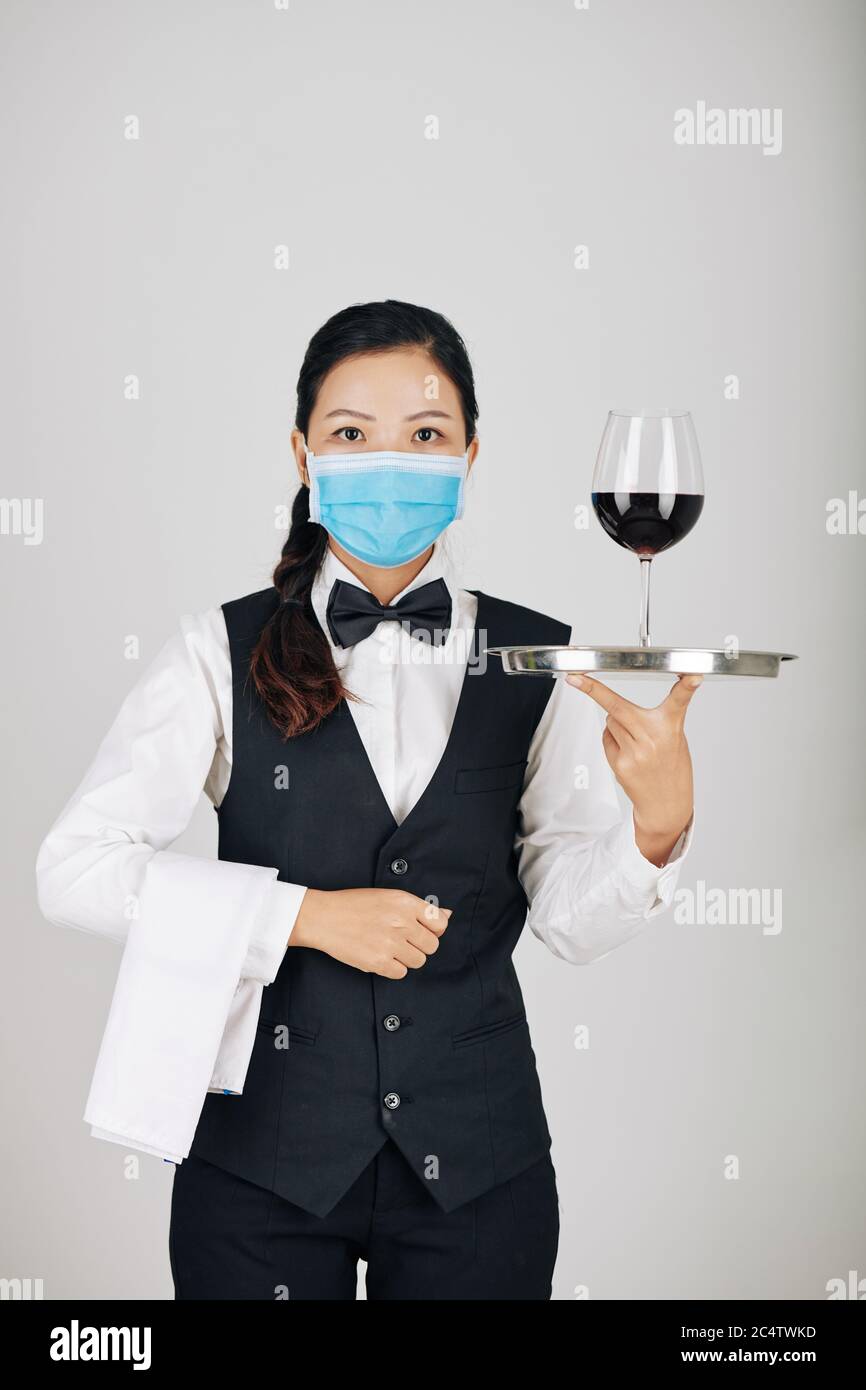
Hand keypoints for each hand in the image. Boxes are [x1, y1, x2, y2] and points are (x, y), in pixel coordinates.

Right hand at [288, 887, 451, 978]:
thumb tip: (448, 915)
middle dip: (420, 946)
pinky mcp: (378, 962)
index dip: (434, 930)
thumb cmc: (354, 905)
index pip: (440, 923)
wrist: (323, 917)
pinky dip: (393, 968)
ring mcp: (390, 943)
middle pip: (432, 946)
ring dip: (407, 958)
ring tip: (389, 948)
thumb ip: (420, 908)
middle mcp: (401, 922)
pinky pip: (401, 973)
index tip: (421, 931)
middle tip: (402, 941)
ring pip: (419, 961)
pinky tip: (380, 956)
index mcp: (405, 902)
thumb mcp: (389, 897)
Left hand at [566, 672, 701, 864]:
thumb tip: (622, 711)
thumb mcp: (676, 739)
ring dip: (616, 722)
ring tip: (635, 738)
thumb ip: (656, 721)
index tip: (692, 675)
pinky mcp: (620, 764)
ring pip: (610, 721)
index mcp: (671, 728)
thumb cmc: (672, 769)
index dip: (686, 687)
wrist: (666, 805)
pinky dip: (613, 738)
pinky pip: (607, 738)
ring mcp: (634, 753)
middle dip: (594, 690)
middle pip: (617, 707)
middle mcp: (652, 739)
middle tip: (576, 679)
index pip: (679, 702)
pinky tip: (628, 751)